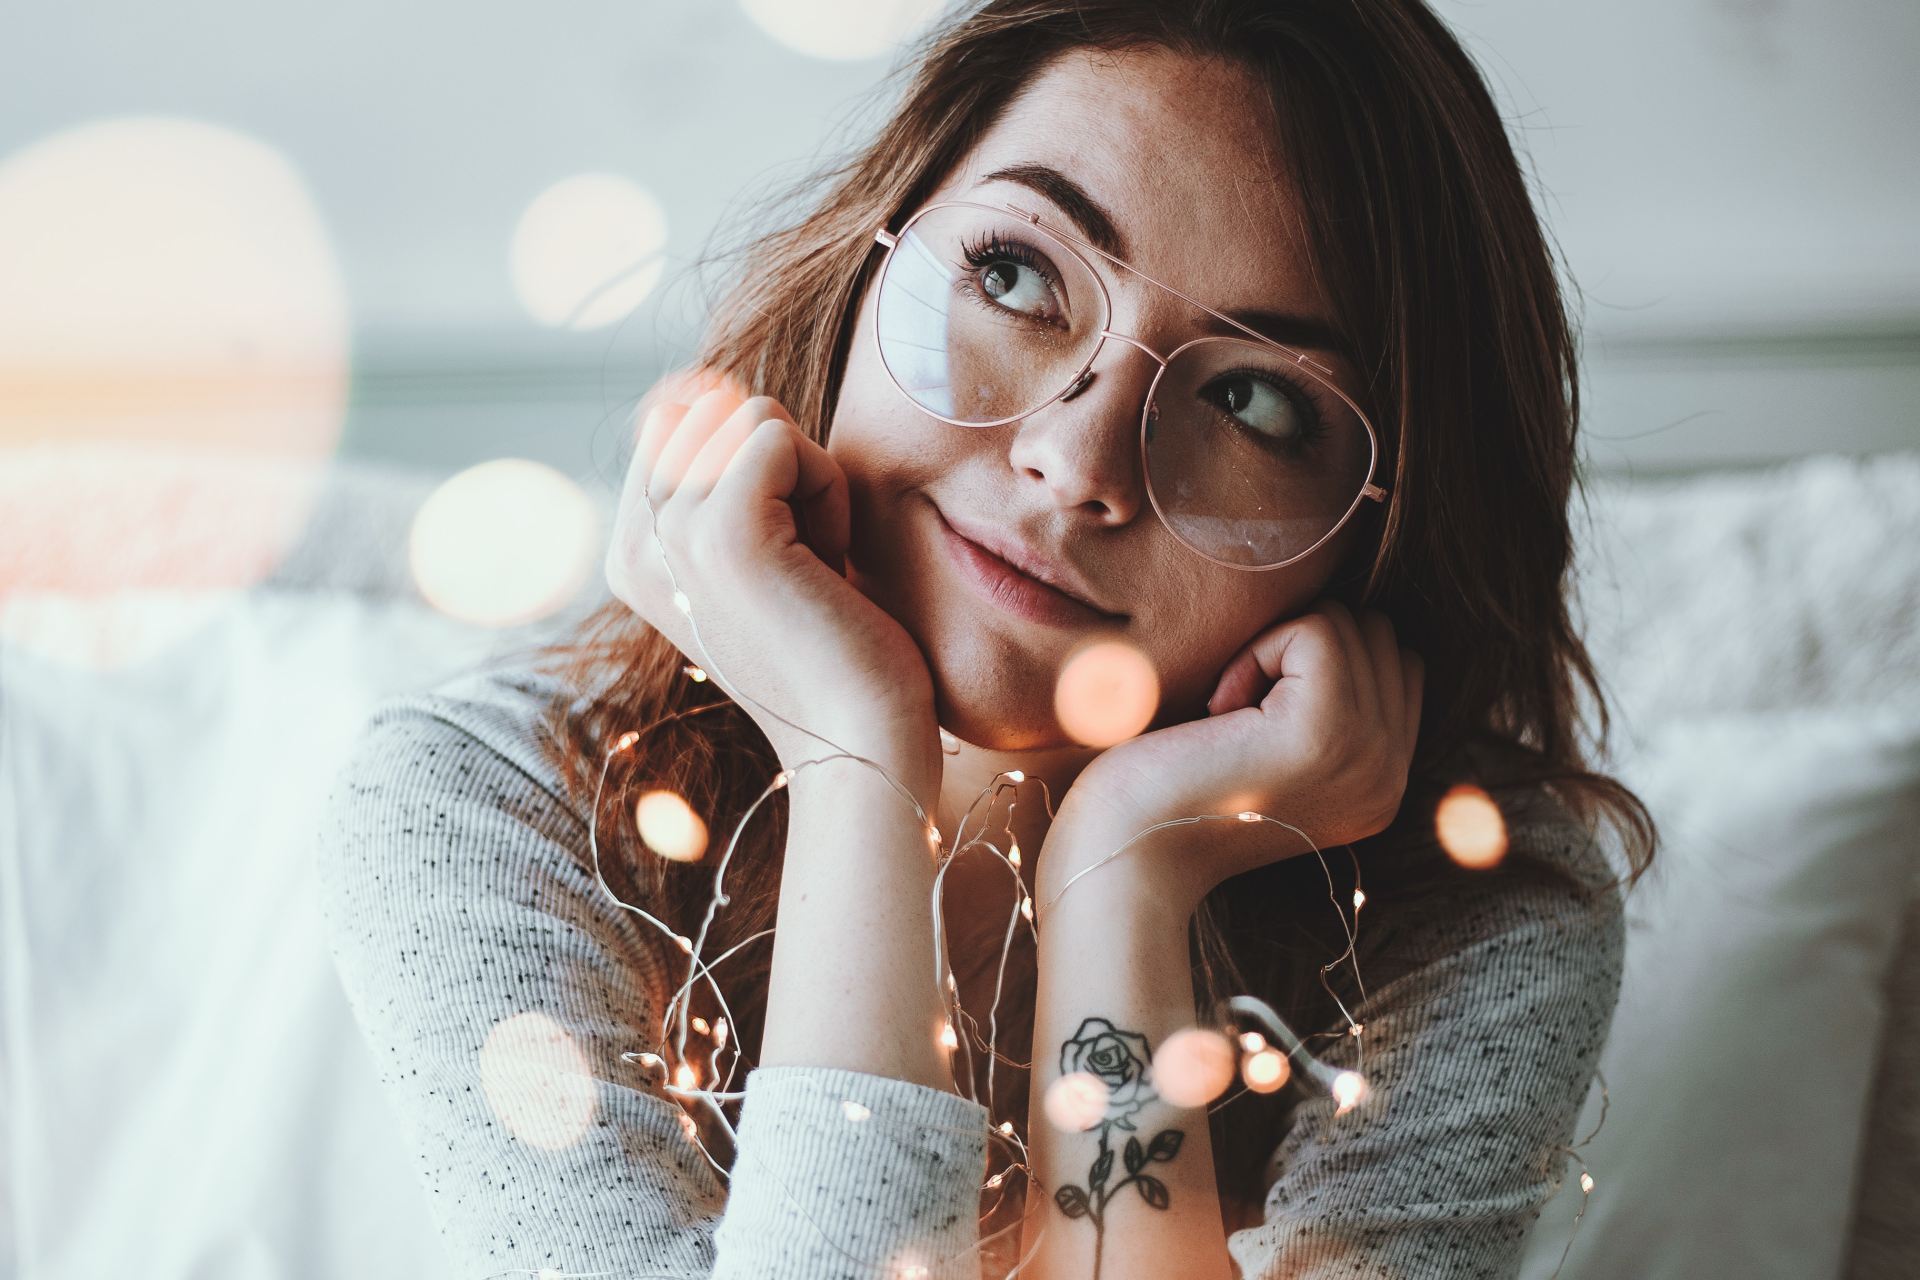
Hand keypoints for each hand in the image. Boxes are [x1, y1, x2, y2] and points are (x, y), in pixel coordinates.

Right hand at [604, 385, 939, 792]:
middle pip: (717, 407)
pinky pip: (780, 437)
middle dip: (786, 467)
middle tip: (807, 561)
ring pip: (751, 415)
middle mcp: (632, 543)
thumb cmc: (836, 645)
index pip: (680, 417)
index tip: (783, 553)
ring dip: (811, 480)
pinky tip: (828, 566)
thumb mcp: (761, 549)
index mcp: (631, 551)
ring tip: (816, 565)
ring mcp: (668, 535)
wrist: (864, 740)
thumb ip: (720, 473)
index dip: (758, 466)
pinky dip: (827, 491)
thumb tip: (698, 381)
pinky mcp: (720, 528)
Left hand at [1042, 600, 1423, 909]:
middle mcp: (1391, 774)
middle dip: (1299, 650)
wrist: (1128, 859)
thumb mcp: (1270, 753)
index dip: (1317, 663)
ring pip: (1348, 625)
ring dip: (1274, 649)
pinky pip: (1318, 630)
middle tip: (1234, 715)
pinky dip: (1258, 650)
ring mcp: (1369, 754)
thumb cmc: (1170, 793)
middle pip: (1376, 636)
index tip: (1251, 716)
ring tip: (1227, 718)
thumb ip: (1323, 706)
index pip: (1396, 665)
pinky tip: (1219, 712)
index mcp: (1383, 783)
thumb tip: (1338, 624)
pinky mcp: (1329, 730)